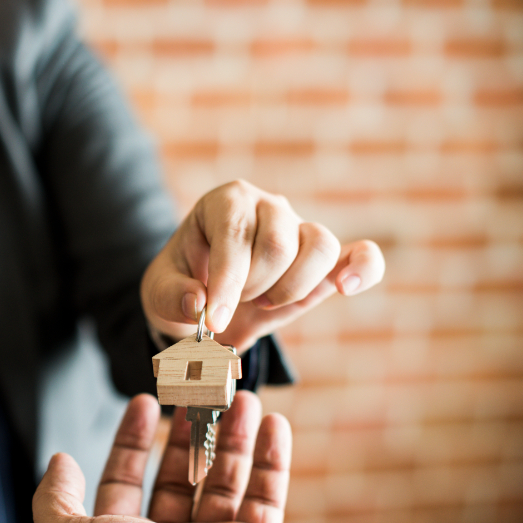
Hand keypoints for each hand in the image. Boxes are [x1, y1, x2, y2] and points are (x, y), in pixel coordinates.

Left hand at [33, 392, 290, 522]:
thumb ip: (54, 500)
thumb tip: (58, 463)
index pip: (124, 481)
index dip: (130, 441)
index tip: (142, 403)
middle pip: (178, 475)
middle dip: (185, 432)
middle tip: (195, 393)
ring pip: (224, 480)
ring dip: (231, 436)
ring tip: (237, 396)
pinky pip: (266, 497)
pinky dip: (271, 459)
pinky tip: (273, 424)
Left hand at [141, 179, 384, 349]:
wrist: (206, 298)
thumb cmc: (182, 285)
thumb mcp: (159, 292)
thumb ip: (171, 296)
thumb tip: (197, 303)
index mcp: (226, 202)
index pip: (236, 234)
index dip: (226, 281)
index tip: (212, 320)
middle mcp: (268, 207)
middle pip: (278, 244)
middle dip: (253, 288)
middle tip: (233, 301)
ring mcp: (300, 230)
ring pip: (318, 249)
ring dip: (289, 288)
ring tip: (263, 301)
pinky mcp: (327, 262)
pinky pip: (361, 255)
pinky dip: (363, 268)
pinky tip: (346, 287)